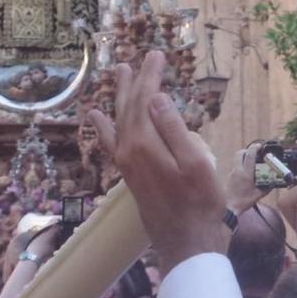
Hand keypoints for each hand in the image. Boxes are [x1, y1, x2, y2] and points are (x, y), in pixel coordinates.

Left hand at [89, 53, 229, 269]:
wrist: (186, 242)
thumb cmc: (200, 203)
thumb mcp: (195, 163)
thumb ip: (173, 129)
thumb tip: (156, 98)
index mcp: (144, 144)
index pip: (145, 100)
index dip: (150, 76)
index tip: (157, 55)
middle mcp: (128, 150)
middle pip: (129, 107)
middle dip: (136, 81)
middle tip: (145, 58)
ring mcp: (125, 163)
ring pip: (119, 121)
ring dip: (120, 97)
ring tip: (120, 74)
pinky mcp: (128, 174)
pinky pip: (111, 141)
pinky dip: (104, 126)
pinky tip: (97, 118)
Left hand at [227, 142, 269, 209]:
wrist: (230, 207)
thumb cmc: (244, 202)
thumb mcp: (259, 195)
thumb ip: (267, 187)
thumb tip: (274, 183)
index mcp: (246, 174)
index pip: (249, 156)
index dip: (255, 148)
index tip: (259, 146)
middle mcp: (237, 171)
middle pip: (239, 153)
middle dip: (247, 150)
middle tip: (254, 152)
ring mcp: (232, 173)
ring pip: (236, 159)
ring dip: (243, 157)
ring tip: (250, 161)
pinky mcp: (229, 176)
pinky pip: (235, 166)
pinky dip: (240, 165)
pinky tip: (245, 172)